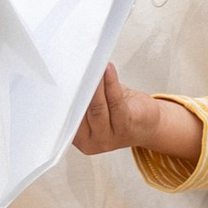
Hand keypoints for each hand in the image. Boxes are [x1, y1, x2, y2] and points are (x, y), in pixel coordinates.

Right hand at [72, 65, 201, 167]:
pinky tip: (108, 70)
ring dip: (94, 85)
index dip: (62, 99)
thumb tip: (72, 73)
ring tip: (92, 66)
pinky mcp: (126, 127)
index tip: (59, 79)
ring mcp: (108, 138)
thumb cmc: (118, 112)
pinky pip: (115, 103)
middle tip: (73, 69)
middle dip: (77, 89)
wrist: (147, 124)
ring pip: (97, 108)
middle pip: (80, 113)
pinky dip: (110, 84)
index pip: (65, 119)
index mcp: (78, 138)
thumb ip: (82, 99)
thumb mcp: (93, 108)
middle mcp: (91, 141)